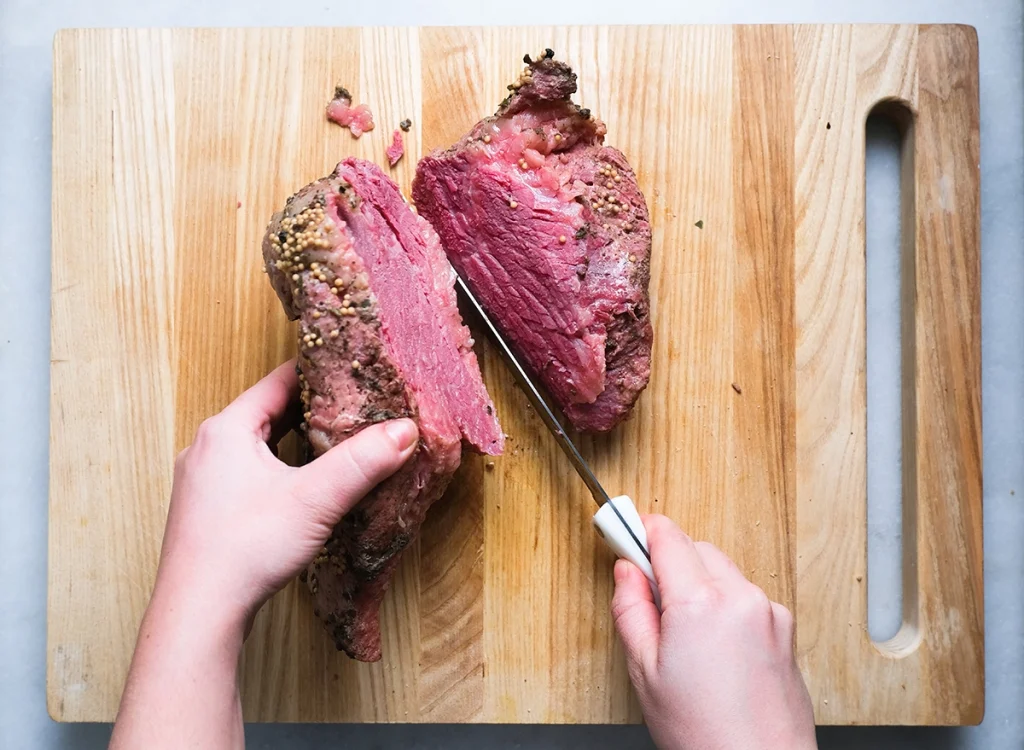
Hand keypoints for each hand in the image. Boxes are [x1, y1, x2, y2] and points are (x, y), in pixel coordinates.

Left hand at [154, 358, 418, 632]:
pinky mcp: (205, 511)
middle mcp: (206, 448)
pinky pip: (246, 472)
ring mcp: (202, 481)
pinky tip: (299, 484)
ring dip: (291, 440)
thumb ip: (363, 461)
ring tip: (332, 440)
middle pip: (266, 412)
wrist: (198, 613)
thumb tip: (405, 430)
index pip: (277, 381)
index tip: (350, 367)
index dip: (317, 372)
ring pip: (255, 444)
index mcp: (225, 430)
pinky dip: (276, 468)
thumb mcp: (316, 499)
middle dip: (309, 408)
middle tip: (351, 403)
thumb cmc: (244, 550)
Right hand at [611, 515, 816, 749]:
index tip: (624, 529)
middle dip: (670, 561)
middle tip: (648, 593)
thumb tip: (627, 571)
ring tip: (684, 633)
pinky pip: (746, 595)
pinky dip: (726, 603)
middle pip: (696, 548)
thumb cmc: (704, 733)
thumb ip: (631, 609)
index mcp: (700, 604)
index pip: (667, 536)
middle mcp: (740, 597)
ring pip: (723, 570)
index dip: (640, 529)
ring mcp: (768, 611)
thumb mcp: (645, 671)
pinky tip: (714, 645)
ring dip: (699, 582)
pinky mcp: (785, 627)